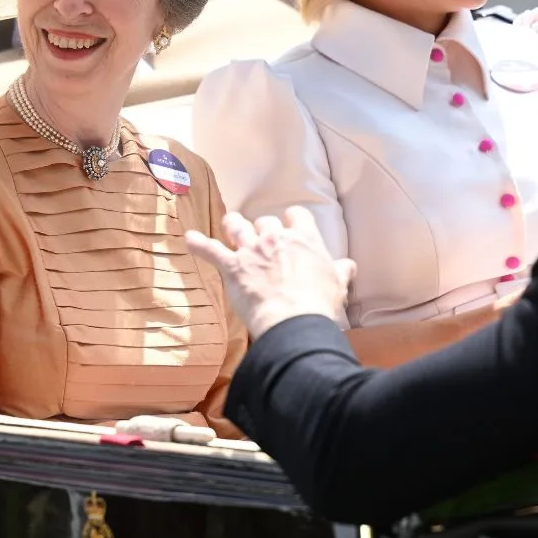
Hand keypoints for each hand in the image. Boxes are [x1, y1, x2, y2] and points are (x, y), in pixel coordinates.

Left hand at [186, 206, 356, 340]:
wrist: (294, 321)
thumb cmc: (319, 306)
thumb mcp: (337, 286)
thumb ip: (340, 272)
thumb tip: (348, 265)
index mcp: (304, 239)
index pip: (297, 216)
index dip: (292, 221)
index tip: (290, 226)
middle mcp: (276, 238)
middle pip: (265, 222)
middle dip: (262, 228)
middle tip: (261, 238)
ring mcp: (252, 251)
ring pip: (238, 226)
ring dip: (233, 225)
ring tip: (230, 223)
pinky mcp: (232, 267)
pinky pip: (211, 250)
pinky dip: (199, 244)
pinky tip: (189, 238)